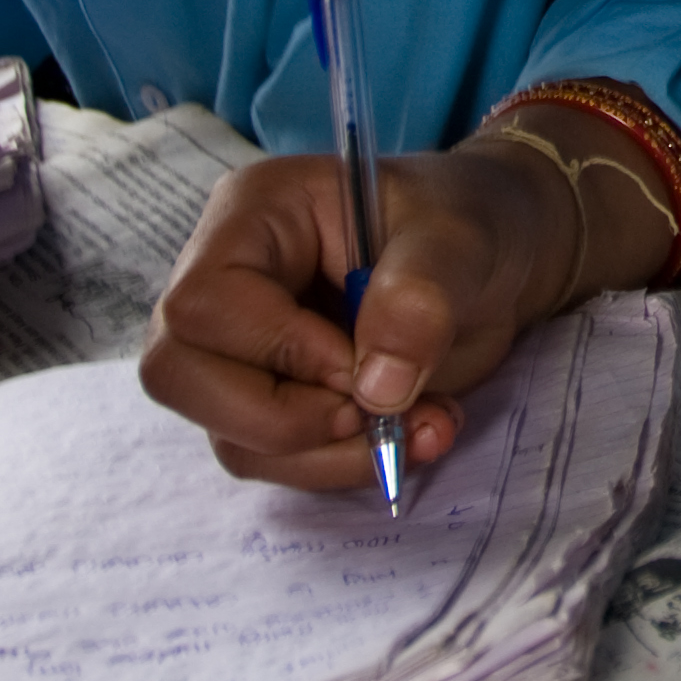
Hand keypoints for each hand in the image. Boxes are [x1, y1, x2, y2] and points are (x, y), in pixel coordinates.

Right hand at [140, 135, 588, 491]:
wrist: (501, 258)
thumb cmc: (471, 222)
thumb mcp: (461, 241)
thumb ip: (420, 297)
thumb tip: (375, 389)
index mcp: (254, 216)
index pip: (204, 303)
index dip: (276, 351)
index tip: (360, 364)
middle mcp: (227, 281)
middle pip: (179, 375)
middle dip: (284, 420)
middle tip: (378, 414)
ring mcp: (243, 347)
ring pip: (230, 434)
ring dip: (330, 455)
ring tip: (426, 422)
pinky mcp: (275, 398)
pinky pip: (276, 457)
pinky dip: (344, 464)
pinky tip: (415, 431)